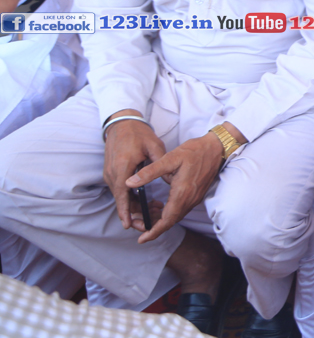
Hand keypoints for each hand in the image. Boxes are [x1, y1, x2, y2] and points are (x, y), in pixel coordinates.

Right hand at [102, 111, 164, 231]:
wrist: (121, 123)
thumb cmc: (138, 134)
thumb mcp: (153, 146)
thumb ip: (160, 164)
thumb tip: (169, 180)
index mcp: (122, 167)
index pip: (121, 195)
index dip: (125, 211)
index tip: (128, 225)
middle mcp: (112, 174)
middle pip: (121, 200)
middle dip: (133, 213)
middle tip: (150, 221)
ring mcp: (110, 174)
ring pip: (121, 196)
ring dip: (134, 205)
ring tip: (154, 209)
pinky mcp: (111, 173)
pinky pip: (120, 190)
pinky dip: (130, 197)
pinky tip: (145, 200)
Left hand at [125, 131, 223, 242]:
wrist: (217, 147)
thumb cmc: (195, 151)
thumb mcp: (170, 158)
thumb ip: (149, 172)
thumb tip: (129, 182)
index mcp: (182, 193)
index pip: (167, 220)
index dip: (153, 232)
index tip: (141, 239)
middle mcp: (190, 199)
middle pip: (170, 221)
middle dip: (152, 227)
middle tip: (136, 224)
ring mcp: (194, 198)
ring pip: (175, 216)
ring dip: (160, 220)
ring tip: (144, 216)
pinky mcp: (196, 195)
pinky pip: (181, 210)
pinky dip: (168, 213)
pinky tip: (159, 206)